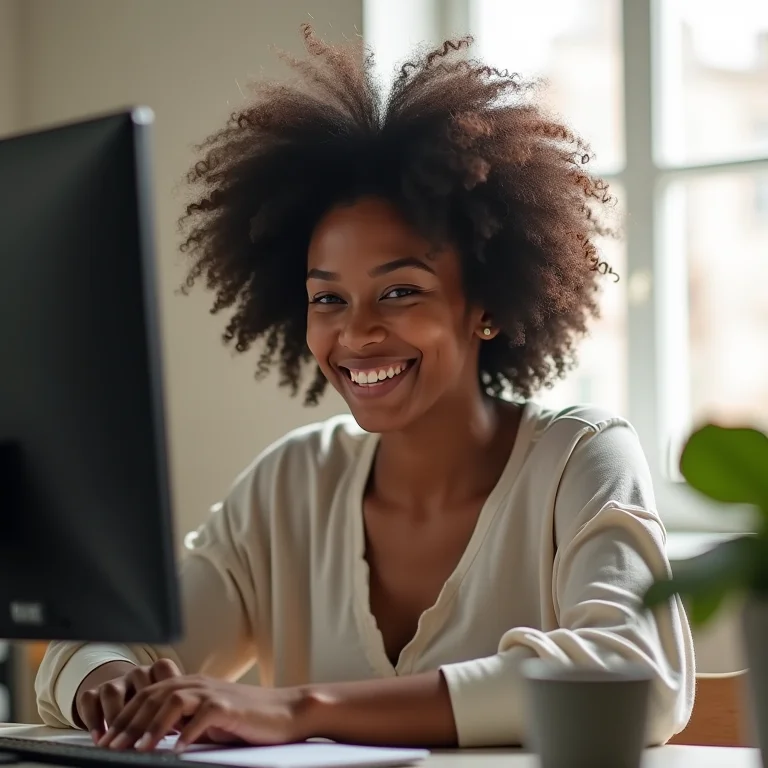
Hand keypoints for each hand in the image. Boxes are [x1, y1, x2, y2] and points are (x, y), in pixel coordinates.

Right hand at [77, 659, 181, 741]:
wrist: (127, 700)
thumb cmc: (157, 709)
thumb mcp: (169, 707)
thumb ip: (177, 714)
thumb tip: (188, 736)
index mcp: (158, 672)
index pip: (164, 669)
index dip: (167, 692)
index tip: (172, 722)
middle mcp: (137, 673)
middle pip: (136, 684)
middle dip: (139, 716)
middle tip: (142, 741)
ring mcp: (115, 681)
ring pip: (112, 690)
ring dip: (115, 718)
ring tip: (119, 742)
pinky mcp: (94, 692)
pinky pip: (89, 699)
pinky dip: (93, 720)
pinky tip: (99, 738)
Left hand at [96, 676, 309, 752]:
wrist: (286, 713)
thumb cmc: (248, 721)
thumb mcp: (209, 720)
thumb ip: (183, 723)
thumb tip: (152, 741)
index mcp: (192, 685)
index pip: (148, 695)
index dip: (123, 715)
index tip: (104, 739)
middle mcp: (200, 684)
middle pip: (154, 696)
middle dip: (128, 723)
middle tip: (109, 747)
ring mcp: (214, 693)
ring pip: (172, 701)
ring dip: (150, 726)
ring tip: (135, 749)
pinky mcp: (229, 707)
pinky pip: (202, 716)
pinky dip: (186, 732)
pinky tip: (175, 750)